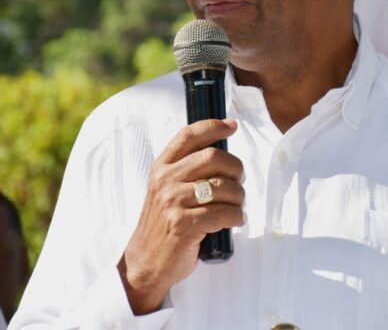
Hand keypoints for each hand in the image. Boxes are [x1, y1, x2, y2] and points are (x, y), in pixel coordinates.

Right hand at [117, 118, 243, 314]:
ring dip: (239, 198)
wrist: (145, 263)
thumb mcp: (167, 190)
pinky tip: (234, 220)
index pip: (189, 136)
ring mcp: (173, 202)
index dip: (213, 126)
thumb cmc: (165, 224)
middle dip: (236, 169)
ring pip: (224, 187)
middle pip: (215, 157)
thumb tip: (224, 148)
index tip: (232, 126)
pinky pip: (225, 213)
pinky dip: (237, 217)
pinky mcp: (184, 225)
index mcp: (162, 167)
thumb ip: (187, 170)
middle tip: (239, 183)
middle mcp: (165, 180)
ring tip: (236, 206)